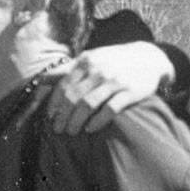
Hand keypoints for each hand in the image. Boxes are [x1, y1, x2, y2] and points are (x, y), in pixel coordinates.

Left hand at [31, 41, 173, 133]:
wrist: (149, 58)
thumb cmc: (114, 62)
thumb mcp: (92, 58)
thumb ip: (68, 69)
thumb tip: (40, 79)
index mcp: (86, 61)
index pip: (63, 84)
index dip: (54, 103)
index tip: (50, 117)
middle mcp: (99, 69)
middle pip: (73, 97)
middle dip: (63, 116)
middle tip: (58, 129)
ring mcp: (115, 80)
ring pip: (88, 104)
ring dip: (76, 121)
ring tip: (72, 132)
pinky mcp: (130, 92)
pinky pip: (110, 110)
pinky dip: (97, 122)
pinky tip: (90, 129)